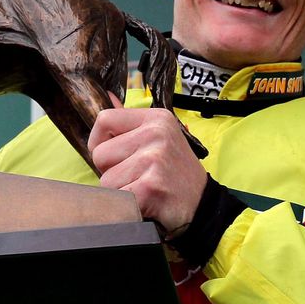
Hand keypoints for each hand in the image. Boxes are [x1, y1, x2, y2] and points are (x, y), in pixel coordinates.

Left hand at [88, 94, 206, 234]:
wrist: (204, 205)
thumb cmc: (174, 172)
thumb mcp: (160, 138)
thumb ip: (130, 123)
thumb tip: (109, 96)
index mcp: (155, 118)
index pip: (104, 120)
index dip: (99, 141)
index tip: (115, 155)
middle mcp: (155, 134)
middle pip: (100, 154)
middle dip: (110, 171)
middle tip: (138, 177)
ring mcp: (153, 159)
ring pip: (106, 180)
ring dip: (120, 191)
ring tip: (144, 189)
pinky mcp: (150, 187)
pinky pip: (117, 199)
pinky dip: (127, 207)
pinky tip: (147, 203)